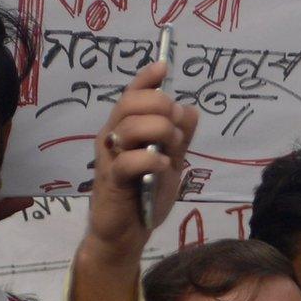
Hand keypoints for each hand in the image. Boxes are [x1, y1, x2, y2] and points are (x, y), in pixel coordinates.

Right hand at [83, 62, 198, 260]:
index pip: (132, 95)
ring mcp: (110, 158)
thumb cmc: (143, 195)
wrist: (126, 234)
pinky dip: (152, 160)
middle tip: (176, 127)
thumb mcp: (169, 162)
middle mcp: (113, 137)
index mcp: (125, 129)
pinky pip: (130, 161)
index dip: (146, 78)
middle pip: (130, 103)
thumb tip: (190, 108)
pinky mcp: (111, 181)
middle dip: (160, 106)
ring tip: (173, 148)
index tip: (163, 66)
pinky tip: (163, 167)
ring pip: (130, 126)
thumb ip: (179, 138)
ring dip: (161, 130)